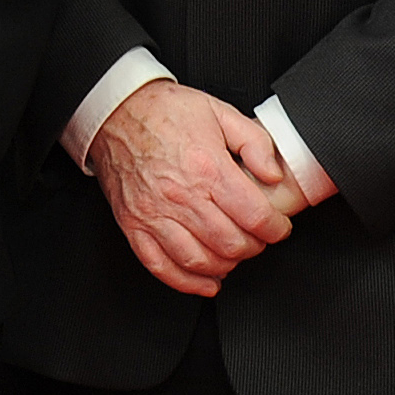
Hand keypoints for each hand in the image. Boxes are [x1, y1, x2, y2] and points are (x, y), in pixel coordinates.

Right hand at [91, 81, 302, 295]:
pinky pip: (161, 266)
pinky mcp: (133, 225)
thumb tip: (273, 174)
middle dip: (254, 247)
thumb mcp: (219, 112)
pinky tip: (205, 282)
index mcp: (207, 168)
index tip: (279, 228)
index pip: (254, 216)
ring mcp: (154, 214)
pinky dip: (187, 282)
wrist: (116, 112)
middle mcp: (180, 195)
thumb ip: (254, 142)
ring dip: (225, 265)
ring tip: (233, 255)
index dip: (275, 229)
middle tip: (258, 239)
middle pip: (230, 243)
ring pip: (199, 260)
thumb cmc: (164, 111)